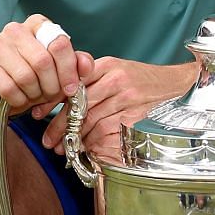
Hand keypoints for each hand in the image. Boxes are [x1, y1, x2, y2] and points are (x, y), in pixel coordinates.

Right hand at [0, 16, 92, 114]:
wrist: (2, 91)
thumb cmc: (35, 76)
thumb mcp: (59, 69)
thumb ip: (76, 64)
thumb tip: (85, 66)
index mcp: (38, 24)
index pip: (59, 43)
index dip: (69, 71)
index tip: (70, 88)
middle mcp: (15, 29)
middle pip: (43, 61)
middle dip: (51, 86)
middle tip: (50, 94)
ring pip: (26, 76)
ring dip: (35, 94)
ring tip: (34, 95)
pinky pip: (9, 88)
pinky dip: (19, 100)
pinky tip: (19, 99)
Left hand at [43, 56, 194, 155]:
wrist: (178, 85)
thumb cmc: (143, 80)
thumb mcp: (117, 71)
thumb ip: (92, 80)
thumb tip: (62, 99)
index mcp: (106, 65)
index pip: (71, 82)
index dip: (51, 99)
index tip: (37, 112)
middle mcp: (114, 79)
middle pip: (78, 105)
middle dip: (59, 125)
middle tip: (48, 140)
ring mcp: (126, 96)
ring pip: (90, 120)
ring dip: (75, 138)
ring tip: (64, 148)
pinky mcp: (135, 113)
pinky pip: (107, 130)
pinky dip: (94, 141)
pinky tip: (87, 147)